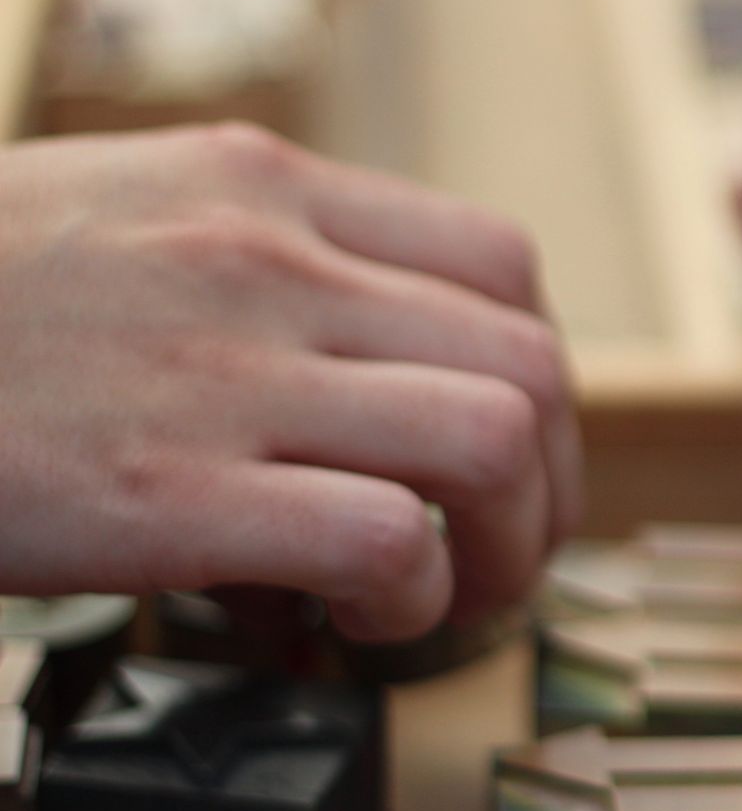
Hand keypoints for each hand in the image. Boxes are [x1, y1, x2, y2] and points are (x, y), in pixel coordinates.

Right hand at [0, 124, 581, 639]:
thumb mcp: (122, 213)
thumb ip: (259, 257)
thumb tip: (373, 360)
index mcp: (260, 186)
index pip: (499, 263)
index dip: (533, 376)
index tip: (503, 449)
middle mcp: (265, 260)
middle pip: (529, 362)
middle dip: (549, 480)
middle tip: (500, 549)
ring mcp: (222, 370)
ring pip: (493, 439)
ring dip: (505, 545)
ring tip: (444, 596)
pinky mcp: (164, 489)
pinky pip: (388, 539)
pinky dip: (410, 597)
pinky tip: (353, 624)